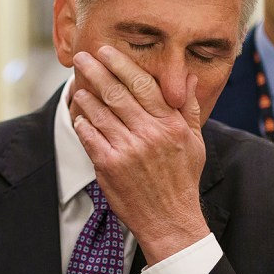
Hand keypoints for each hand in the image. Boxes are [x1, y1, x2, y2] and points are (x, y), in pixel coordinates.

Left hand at [70, 46, 209, 264]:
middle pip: (117, 93)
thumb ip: (188, 107)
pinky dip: (83, 123)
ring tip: (78, 84)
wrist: (170, 221)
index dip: (122, 65)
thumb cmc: (183, 180)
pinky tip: (79, 115)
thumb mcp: (194, 142)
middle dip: (96, 71)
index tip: (107, 51)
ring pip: (100, 113)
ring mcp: (127, 150)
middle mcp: (149, 134)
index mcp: (170, 125)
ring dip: (86, 95)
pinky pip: (90, 137)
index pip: (143, 85)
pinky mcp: (109, 167)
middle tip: (81, 57)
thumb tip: (187, 76)